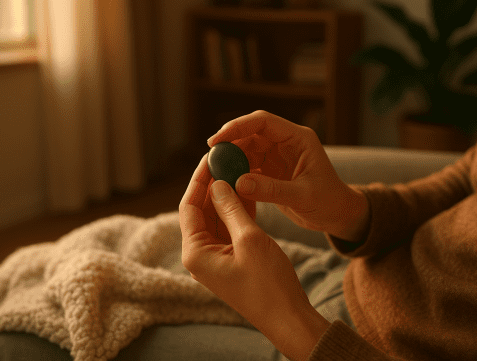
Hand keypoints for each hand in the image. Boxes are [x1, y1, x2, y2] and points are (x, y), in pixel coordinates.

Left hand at [179, 153, 329, 360]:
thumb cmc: (268, 284)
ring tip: (237, 170)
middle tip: (226, 160)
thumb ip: (231, 209)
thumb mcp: (249, 239)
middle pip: (200, 211)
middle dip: (212, 185)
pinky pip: (228, 229)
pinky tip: (247, 192)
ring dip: (226, 197)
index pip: (189, 207)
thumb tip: (217, 184)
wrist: (288, 317)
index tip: (210, 158)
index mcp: (195, 252)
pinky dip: (236, 212)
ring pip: (216, 219)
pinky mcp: (230, 260)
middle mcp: (200, 255)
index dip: (199, 180)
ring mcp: (215, 258)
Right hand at [207, 110, 369, 242]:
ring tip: (215, 172)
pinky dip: (236, 172)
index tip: (216, 140)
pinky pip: (248, 165)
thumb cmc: (329, 202)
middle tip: (210, 159)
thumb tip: (238, 182)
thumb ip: (271, 190)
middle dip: (229, 143)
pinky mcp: (271, 170)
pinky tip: (225, 182)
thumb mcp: (303, 196)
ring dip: (231, 159)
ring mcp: (278, 155)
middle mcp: (286, 142)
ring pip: (246, 149)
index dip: (237, 127)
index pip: (263, 122)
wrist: (338, 215)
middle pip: (250, 133)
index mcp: (298, 138)